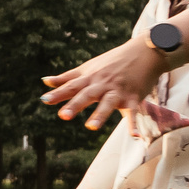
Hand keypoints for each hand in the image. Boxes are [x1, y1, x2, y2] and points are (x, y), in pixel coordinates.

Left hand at [40, 38, 168, 130]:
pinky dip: (133, 123)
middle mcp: (102, 84)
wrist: (144, 51)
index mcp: (90, 78)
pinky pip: (133, 112)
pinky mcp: (133, 97)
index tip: (44, 100)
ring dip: (100, 114)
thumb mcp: (88, 68)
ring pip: (108, 103)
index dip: (58, 93)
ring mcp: (118, 90)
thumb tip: (44, 82)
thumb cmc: (112, 62)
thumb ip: (67, 78)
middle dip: (75, 104)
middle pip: (87, 94)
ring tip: (90, 126)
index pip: (71, 86)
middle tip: (63, 116)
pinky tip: (134, 136)